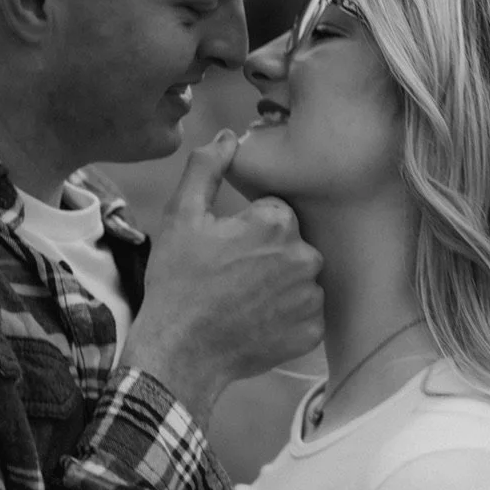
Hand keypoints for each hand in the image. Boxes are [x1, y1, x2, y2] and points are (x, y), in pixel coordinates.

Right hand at [120, 131, 324, 410]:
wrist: (180, 353)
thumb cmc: (178, 282)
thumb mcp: (181, 216)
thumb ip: (205, 168)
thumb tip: (227, 136)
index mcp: (277, 223)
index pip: (275, 213)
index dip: (247, 230)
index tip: (225, 249)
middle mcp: (305, 257)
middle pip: (291, 245)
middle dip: (267, 256)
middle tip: (231, 277)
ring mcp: (311, 297)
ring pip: (300, 278)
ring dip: (279, 285)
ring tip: (242, 301)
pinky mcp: (312, 331)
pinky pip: (305, 313)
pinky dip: (286, 317)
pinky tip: (256, 322)